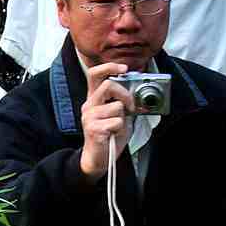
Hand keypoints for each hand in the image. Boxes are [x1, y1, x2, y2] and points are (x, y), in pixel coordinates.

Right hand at [77, 61, 132, 178]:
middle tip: (130, 106)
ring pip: (116, 106)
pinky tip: (114, 134)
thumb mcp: (117, 114)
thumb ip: (122, 101)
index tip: (124, 68)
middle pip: (109, 85)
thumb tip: (136, 91)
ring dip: (123, 116)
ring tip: (119, 125)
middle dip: (126, 94)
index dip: (109, 67)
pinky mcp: (94, 129)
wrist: (99, 157)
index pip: (95, 74)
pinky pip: (116, 122)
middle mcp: (89, 105)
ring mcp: (89, 117)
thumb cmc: (109, 134)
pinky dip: (120, 129)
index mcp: (94, 98)